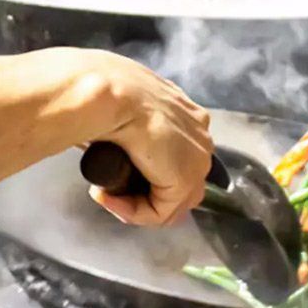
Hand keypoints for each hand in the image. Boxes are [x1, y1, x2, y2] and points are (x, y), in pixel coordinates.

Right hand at [62, 50, 213, 226]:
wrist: (110, 94)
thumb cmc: (108, 95)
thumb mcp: (124, 108)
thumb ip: (130, 124)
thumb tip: (114, 142)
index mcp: (189, 115)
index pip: (178, 157)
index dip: (147, 173)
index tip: (116, 170)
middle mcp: (201, 137)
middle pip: (179, 182)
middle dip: (144, 194)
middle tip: (110, 189)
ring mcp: (198, 160)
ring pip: (170, 202)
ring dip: (136, 206)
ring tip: (106, 195)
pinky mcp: (184, 181)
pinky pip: (158, 212)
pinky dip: (131, 212)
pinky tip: (108, 197)